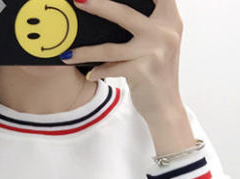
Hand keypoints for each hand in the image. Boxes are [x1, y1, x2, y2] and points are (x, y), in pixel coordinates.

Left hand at [61, 0, 184, 121]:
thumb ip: (144, 22)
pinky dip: (99, 71)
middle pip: (125, 13)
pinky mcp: (145, 72)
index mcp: (169, 18)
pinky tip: (90, 74)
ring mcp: (156, 52)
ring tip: (69, 54)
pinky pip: (113, 69)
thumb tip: (104, 7)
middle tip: (78, 1)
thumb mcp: (157, 41)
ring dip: (86, 52)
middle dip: (98, 6)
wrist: (166, 107)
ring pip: (112, 48)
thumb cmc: (156, 71)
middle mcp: (166, 32)